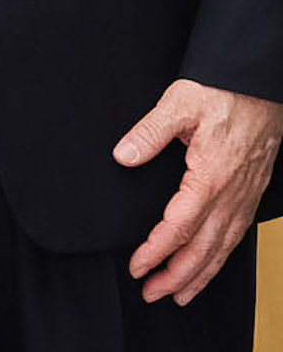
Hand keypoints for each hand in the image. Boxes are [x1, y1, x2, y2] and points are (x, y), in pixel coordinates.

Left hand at [116, 78, 282, 303]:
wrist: (259, 84)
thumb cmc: (221, 92)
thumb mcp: (177, 104)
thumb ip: (148, 132)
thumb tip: (122, 156)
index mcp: (211, 177)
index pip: (179, 227)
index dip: (157, 251)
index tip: (137, 266)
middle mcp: (232, 194)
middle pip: (204, 248)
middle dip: (177, 276)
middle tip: (152, 294)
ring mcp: (245, 196)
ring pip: (224, 247)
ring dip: (201, 275)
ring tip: (179, 295)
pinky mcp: (251, 193)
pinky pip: (237, 235)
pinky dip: (222, 257)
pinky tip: (210, 264)